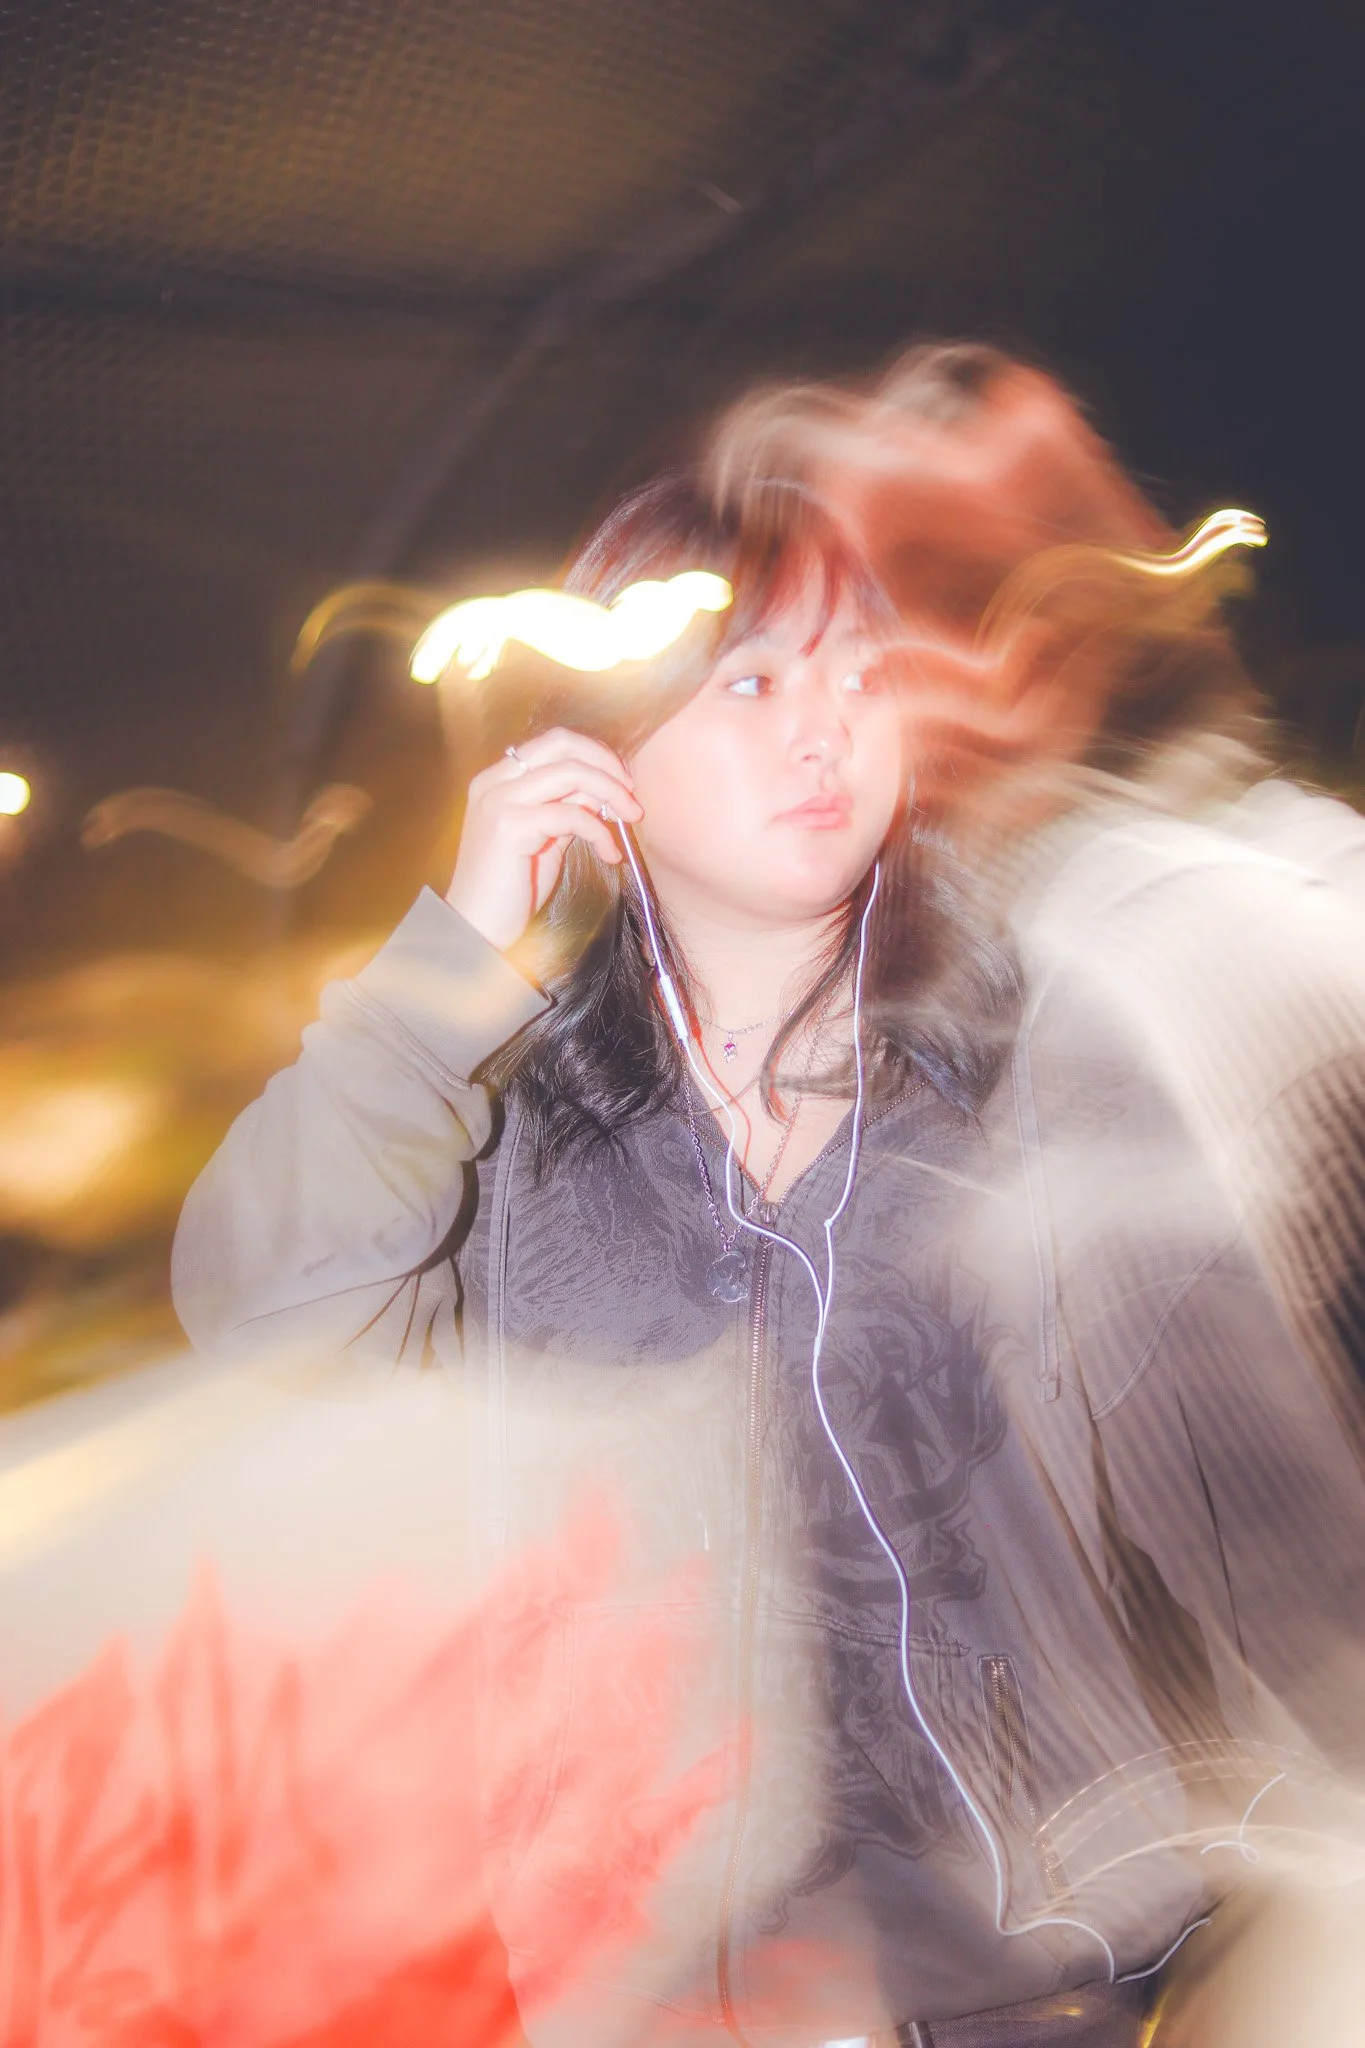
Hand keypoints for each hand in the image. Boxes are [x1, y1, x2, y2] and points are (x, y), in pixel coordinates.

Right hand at [446, 728, 641, 951]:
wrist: (476, 927)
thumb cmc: (510, 888)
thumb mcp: (543, 837)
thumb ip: (565, 808)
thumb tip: (601, 790)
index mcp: (497, 779)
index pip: (554, 742)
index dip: (595, 754)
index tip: (622, 779)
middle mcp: (493, 781)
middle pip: (562, 743)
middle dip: (606, 764)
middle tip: (631, 793)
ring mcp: (499, 800)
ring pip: (571, 773)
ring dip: (611, 792)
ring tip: (630, 818)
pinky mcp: (509, 826)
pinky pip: (572, 815)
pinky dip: (600, 831)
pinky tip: (610, 854)